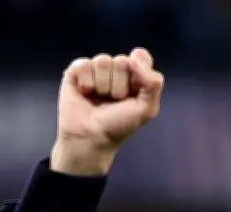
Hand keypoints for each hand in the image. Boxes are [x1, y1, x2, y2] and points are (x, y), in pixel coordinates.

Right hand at [51, 48, 164, 175]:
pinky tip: (85, 93)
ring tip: (99, 98)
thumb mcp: (146, 109)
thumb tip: (134, 56)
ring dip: (102, 85)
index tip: (135, 88)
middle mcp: (116, 70)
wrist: (91, 137)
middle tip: (114, 100)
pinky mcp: (77, 71)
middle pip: (122, 60)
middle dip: (119, 84)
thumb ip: (153, 83)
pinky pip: (84, 64)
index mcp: (135, 76)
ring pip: (103, 61)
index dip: (138, 70)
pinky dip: (86, 82)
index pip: (141, 57)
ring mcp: (97, 69)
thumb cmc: (119, 125)